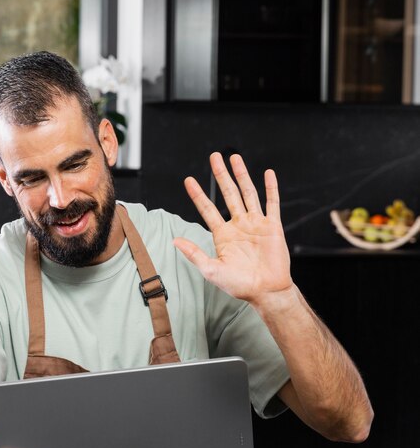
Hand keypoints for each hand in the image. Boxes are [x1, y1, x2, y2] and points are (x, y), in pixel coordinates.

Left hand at [174, 152, 292, 307]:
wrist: (266, 291)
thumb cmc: (239, 285)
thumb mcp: (211, 270)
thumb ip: (194, 254)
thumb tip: (174, 241)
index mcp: (223, 235)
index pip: (207, 209)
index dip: (198, 194)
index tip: (188, 180)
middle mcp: (239, 225)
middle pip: (228, 194)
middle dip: (220, 175)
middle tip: (214, 156)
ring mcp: (256, 224)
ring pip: (248, 193)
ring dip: (241, 175)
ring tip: (234, 157)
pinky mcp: (273, 226)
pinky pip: (272, 203)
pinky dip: (271, 188)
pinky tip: (267, 173)